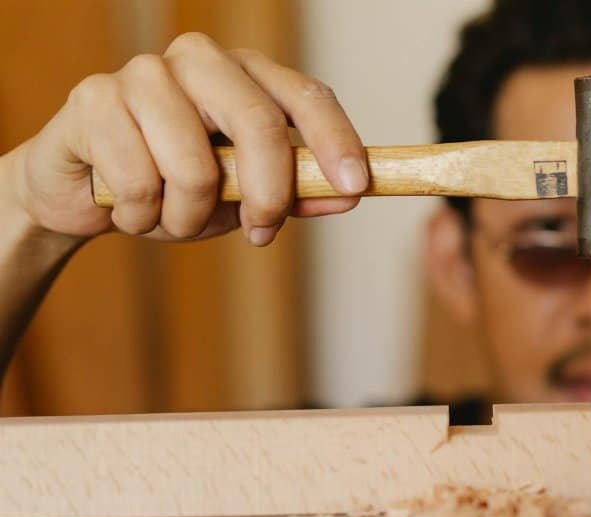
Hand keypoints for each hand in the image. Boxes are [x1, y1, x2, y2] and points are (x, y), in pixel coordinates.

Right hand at [8, 32, 366, 246]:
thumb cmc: (172, 185)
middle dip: (268, 196)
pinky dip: (140, 217)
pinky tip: (128, 207)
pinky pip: (138, 182)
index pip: (306, 95)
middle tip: (261, 233)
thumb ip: (295, 193)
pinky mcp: (93, 98)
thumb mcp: (242, 196)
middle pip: (259, 125)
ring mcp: (143, 73)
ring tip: (171, 217)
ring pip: (195, 167)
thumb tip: (349, 196)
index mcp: (245, 73)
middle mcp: (199, 59)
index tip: (356, 186)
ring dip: (188, 218)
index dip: (336, 140)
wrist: (82, 190)